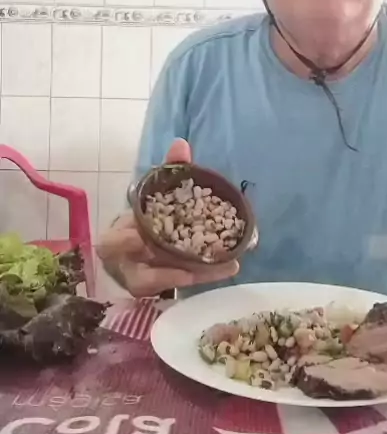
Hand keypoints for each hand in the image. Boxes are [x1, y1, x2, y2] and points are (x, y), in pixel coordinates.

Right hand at [96, 139, 238, 297]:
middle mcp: (125, 265)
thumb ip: (169, 169)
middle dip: (165, 273)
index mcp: (116, 237)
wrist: (139, 239)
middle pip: (138, 276)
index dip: (122, 241)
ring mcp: (142, 281)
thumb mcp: (157, 192)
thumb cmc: (147, 215)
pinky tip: (229, 266)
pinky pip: (181, 285)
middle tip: (194, 268)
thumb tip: (181, 143)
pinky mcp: (161, 290)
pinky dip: (204, 276)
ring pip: (165, 287)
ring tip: (222, 265)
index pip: (111, 242)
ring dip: (192, 275)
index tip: (138, 236)